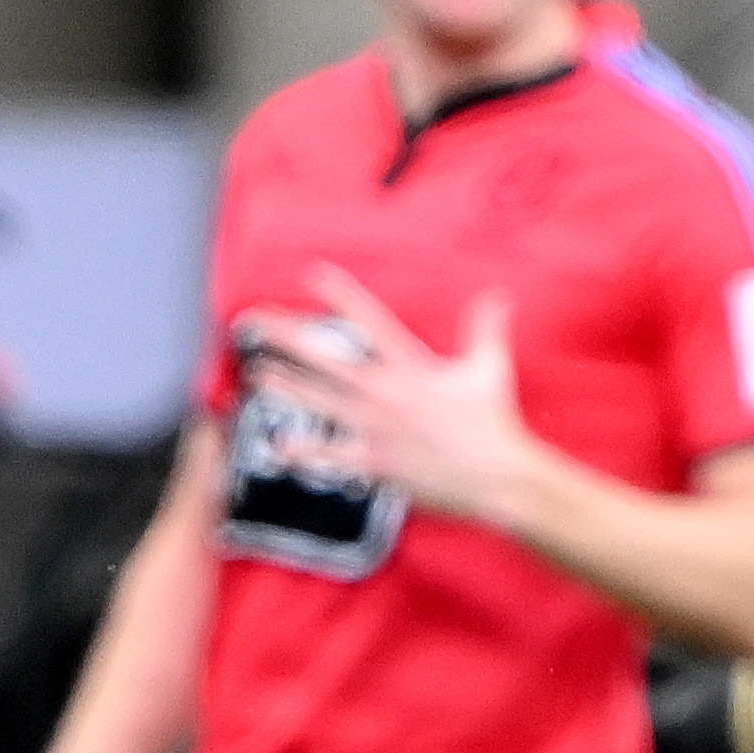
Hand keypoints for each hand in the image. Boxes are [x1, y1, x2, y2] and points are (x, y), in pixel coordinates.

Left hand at [243, 267, 540, 526]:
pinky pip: (332, 455)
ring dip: (286, 386)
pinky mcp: (377, 461)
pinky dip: (303, 452)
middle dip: (286, 338)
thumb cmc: (494, 423)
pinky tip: (278, 445)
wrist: (498, 477)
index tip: (312, 275)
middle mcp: (385, 393)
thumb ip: (487, 328)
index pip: (370, 322)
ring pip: (319, 402)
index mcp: (411, 367)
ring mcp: (377, 429)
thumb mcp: (491, 369)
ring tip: (259, 372)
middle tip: (254, 322)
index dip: (341, 295)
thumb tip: (498, 296)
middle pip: (325, 360)